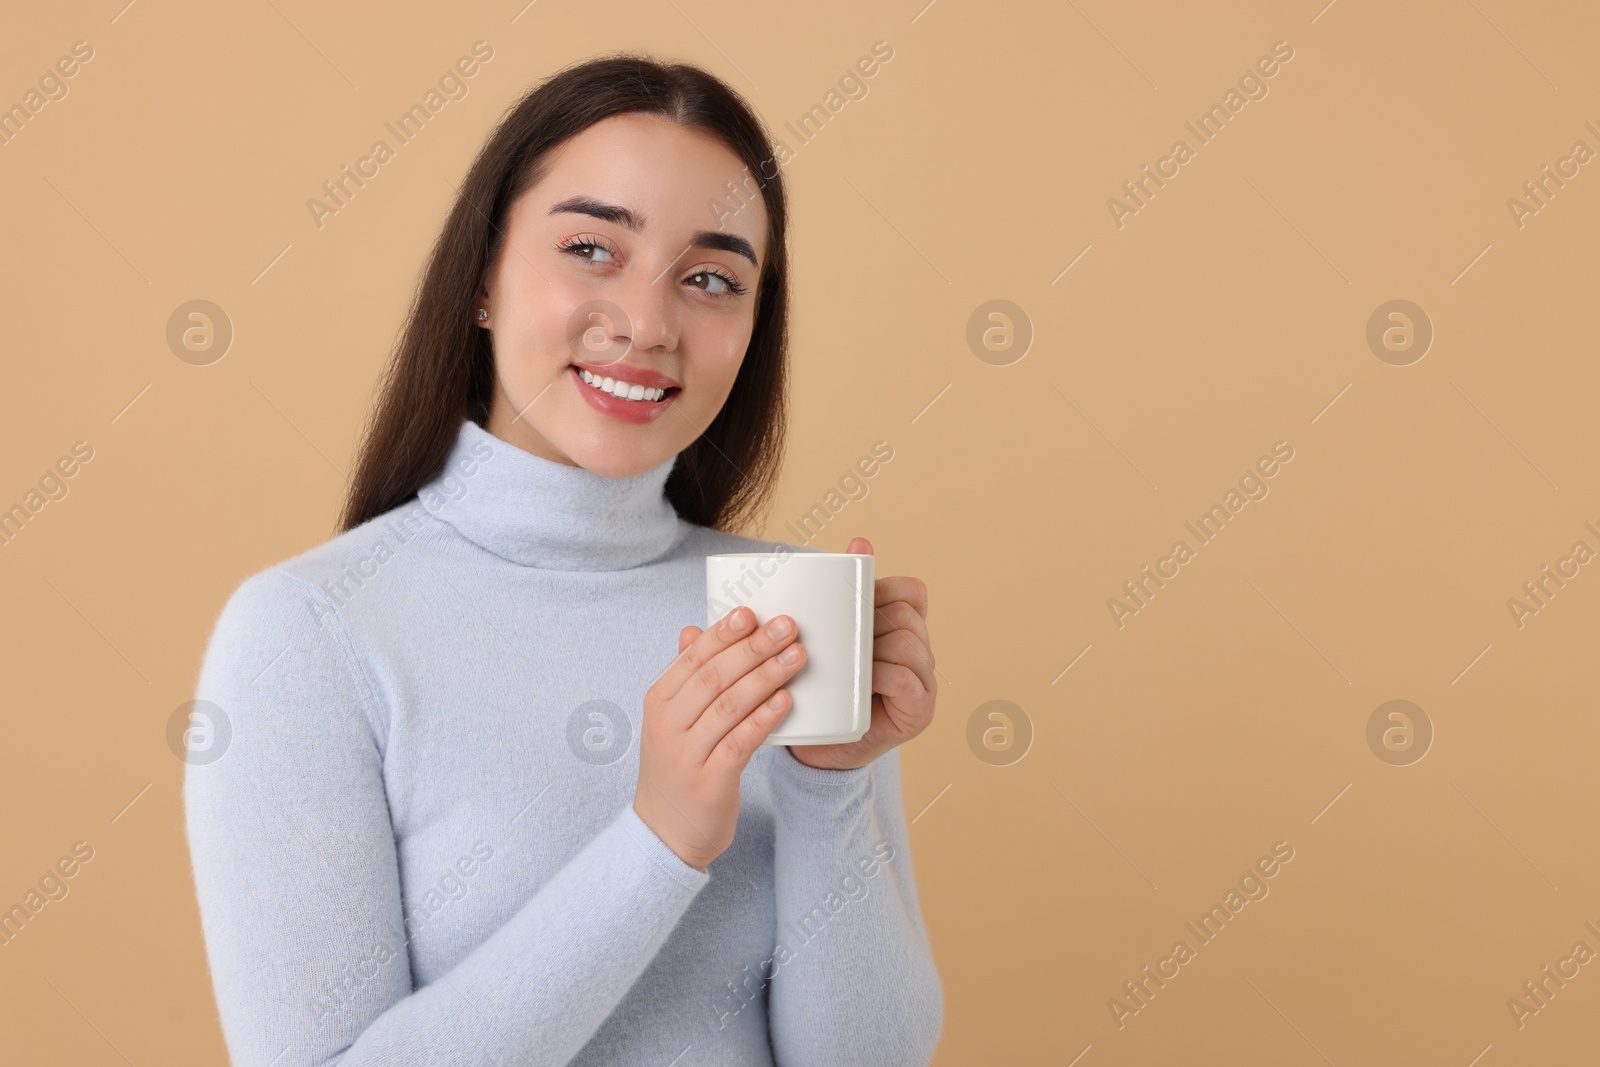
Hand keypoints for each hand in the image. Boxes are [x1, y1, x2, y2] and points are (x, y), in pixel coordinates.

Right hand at [634, 605, 807, 870]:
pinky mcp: (709, 781)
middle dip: (753, 647)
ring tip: (797, 655)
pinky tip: (786, 700)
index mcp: (659, 702)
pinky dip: (764, 718)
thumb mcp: (672, 722)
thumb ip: (687, 678)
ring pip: (729, 705)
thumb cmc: (678, 769)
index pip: (692, 658)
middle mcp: (667, 725)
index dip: (722, 633)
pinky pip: (740, 742)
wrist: (664, 835)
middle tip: (787, 626)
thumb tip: (693, 629)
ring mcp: (686, 755)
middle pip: (713, 676)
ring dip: (766, 676)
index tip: (752, 612)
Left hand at [789, 536, 936, 771]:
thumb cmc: (821, 688)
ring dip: (873, 646)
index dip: (884, 589)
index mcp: (904, 630)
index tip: (852, 604)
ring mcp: (924, 683)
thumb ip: (839, 595)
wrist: (816, 748)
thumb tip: (858, 540)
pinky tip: (863, 680)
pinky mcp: (918, 712)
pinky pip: (906, 677)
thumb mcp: (827, 637)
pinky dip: (881, 673)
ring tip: (847, 662)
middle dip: (870, 619)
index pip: (911, 591)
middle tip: (839, 640)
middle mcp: (921, 654)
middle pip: (905, 613)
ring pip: (907, 640)